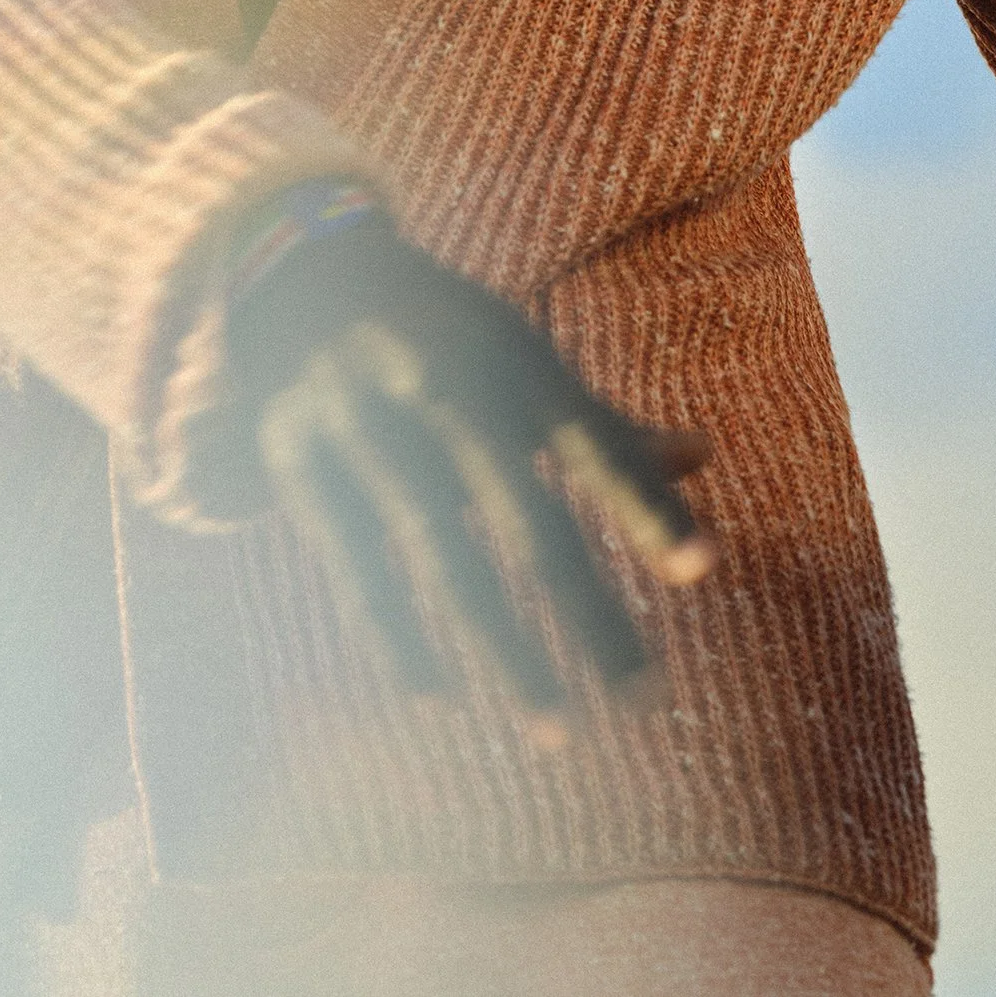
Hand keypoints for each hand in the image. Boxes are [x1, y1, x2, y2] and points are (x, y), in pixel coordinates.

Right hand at [225, 222, 715, 740]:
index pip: (589, 440)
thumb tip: (704, 454)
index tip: (703, 569)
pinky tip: (436, 696)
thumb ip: (598, 418)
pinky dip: (392, 629)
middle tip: (645, 698)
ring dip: (504, 647)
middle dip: (588, 611)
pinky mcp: (297, 454)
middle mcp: (439, 387)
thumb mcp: (515, 350)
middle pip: (525, 516)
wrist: (292, 265)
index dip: (643, 502)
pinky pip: (353, 560)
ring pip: (442, 551)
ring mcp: (364, 421)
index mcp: (505, 356)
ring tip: (559, 732)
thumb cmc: (436, 328)